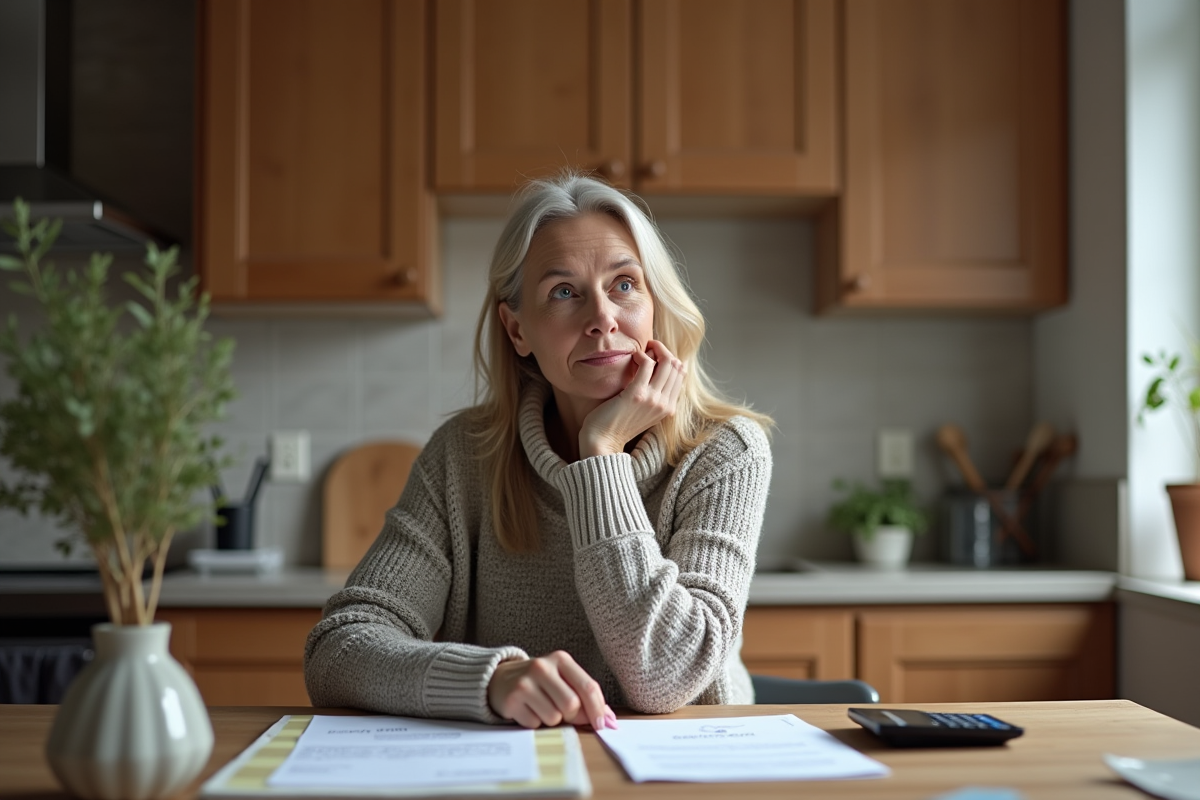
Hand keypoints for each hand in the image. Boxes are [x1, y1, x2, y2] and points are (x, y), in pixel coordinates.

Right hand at [487, 651, 617, 729]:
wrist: (500, 679)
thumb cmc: (540, 682)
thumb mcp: (562, 679)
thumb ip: (584, 695)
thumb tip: (609, 719)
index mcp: (560, 659)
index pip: (588, 687)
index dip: (598, 709)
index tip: (602, 724)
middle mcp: (542, 667)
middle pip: (572, 705)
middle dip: (571, 716)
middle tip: (562, 712)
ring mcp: (525, 682)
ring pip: (553, 718)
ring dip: (551, 720)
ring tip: (541, 707)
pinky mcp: (512, 699)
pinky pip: (534, 724)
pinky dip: (534, 722)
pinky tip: (527, 710)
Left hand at [578, 340, 685, 457]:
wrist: (603, 442)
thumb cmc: (617, 424)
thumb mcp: (644, 411)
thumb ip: (653, 396)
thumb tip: (655, 370)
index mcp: (669, 408)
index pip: (680, 374)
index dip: (670, 359)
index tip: (656, 354)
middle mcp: (665, 404)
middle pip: (676, 365)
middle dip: (663, 350)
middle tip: (649, 346)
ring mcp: (653, 399)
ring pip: (666, 362)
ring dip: (654, 349)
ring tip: (640, 351)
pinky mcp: (637, 394)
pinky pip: (647, 364)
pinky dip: (641, 355)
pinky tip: (632, 357)